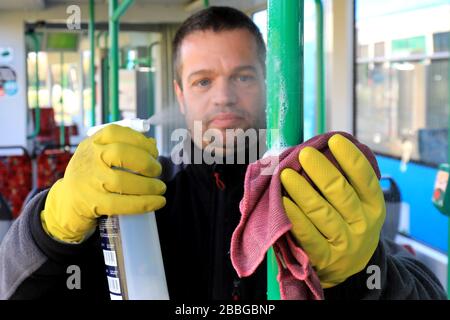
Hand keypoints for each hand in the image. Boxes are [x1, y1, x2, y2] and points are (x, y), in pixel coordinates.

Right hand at [41, 124, 166, 242]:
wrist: (66, 203)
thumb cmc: (91, 175)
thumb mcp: (100, 155)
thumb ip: (124, 147)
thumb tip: (152, 144)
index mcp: (92, 143)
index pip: (115, 132)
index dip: (139, 140)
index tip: (154, 151)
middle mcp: (89, 159)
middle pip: (121, 153)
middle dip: (146, 161)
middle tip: (157, 170)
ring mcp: (90, 182)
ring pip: (123, 181)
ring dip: (149, 185)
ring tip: (160, 188)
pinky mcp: (93, 204)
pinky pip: (122, 204)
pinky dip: (145, 203)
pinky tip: (159, 202)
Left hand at [280, 134, 385, 287]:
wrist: (350, 266)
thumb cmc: (348, 224)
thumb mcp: (359, 206)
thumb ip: (347, 183)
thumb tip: (321, 148)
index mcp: (373, 206)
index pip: (365, 179)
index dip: (351, 158)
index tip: (335, 140)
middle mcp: (363, 224)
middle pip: (340, 193)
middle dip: (322, 170)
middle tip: (305, 153)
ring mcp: (345, 243)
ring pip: (321, 212)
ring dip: (302, 191)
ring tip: (285, 174)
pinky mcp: (326, 258)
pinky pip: (307, 235)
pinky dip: (295, 217)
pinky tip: (282, 202)